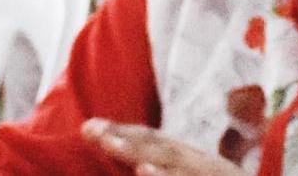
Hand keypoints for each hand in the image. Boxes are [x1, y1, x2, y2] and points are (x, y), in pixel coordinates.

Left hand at [82, 121, 229, 175]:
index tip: (91, 126)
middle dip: (123, 136)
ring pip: (171, 163)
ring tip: (110, 145)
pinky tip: (144, 171)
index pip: (157, 142)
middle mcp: (203, 164)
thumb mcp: (204, 175)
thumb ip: (174, 168)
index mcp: (197, 161)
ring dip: (139, 152)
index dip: (125, 132)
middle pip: (159, 146)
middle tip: (89, 129)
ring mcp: (208, 175)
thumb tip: (145, 165)